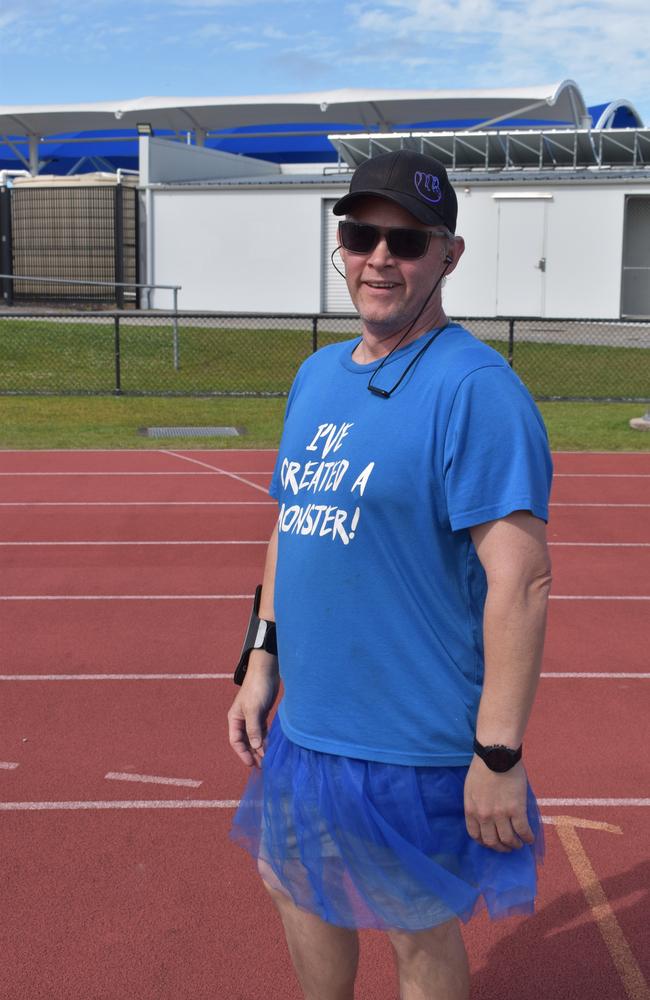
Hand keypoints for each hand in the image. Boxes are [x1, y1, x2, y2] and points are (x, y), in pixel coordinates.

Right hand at [227, 650, 279, 767]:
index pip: (236, 741)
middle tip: (262, 766)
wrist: (267, 671)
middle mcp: (242, 720)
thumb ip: (253, 729)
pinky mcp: (262, 714)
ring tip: (267, 760)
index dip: (243, 753)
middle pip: (245, 741)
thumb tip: (256, 747)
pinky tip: (271, 746)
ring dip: (260, 748)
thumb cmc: (257, 688)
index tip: (252, 764)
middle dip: (252, 753)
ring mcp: (252, 717)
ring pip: (255, 737)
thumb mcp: (254, 709)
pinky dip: (266, 739)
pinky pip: (262, 731)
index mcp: (235, 718)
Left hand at [464, 756, 534, 852]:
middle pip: (492, 841)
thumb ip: (476, 803)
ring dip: (514, 845)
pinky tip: (530, 838)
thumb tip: (484, 814)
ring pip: (508, 839)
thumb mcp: (470, 788)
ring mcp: (500, 814)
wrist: (496, 754)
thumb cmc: (483, 767)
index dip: (484, 842)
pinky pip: (522, 831)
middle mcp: (484, 816)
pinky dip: (527, 837)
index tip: (491, 842)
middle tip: (507, 847)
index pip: (475, 835)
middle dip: (500, 848)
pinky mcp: (516, 810)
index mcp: (471, 810)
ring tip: (519, 844)